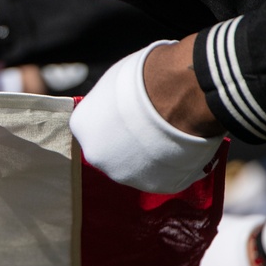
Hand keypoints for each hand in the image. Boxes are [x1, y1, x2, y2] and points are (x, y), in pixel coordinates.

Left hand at [70, 41, 223, 193]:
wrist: (177, 97)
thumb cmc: (145, 79)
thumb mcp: (114, 82)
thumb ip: (108, 102)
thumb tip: (117, 105)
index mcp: (82, 126)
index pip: (93, 126)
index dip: (114, 119)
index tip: (132, 111)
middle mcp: (97, 156)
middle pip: (113, 150)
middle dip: (129, 141)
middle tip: (153, 125)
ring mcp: (126, 174)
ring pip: (138, 166)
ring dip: (150, 155)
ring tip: (172, 133)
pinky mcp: (156, 186)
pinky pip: (164, 175)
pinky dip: (172, 164)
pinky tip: (183, 146)